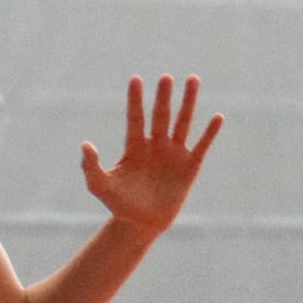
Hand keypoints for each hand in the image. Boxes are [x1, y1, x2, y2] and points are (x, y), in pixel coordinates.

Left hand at [81, 75, 223, 236]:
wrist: (141, 225)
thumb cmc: (118, 205)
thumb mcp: (99, 185)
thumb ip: (90, 166)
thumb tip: (85, 144)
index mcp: (134, 146)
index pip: (135, 117)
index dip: (135, 99)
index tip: (135, 79)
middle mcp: (155, 145)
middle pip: (160, 115)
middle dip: (163, 97)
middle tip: (166, 77)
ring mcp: (173, 154)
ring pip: (182, 122)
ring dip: (188, 102)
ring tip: (193, 79)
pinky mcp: (189, 167)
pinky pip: (201, 146)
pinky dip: (209, 132)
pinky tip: (217, 116)